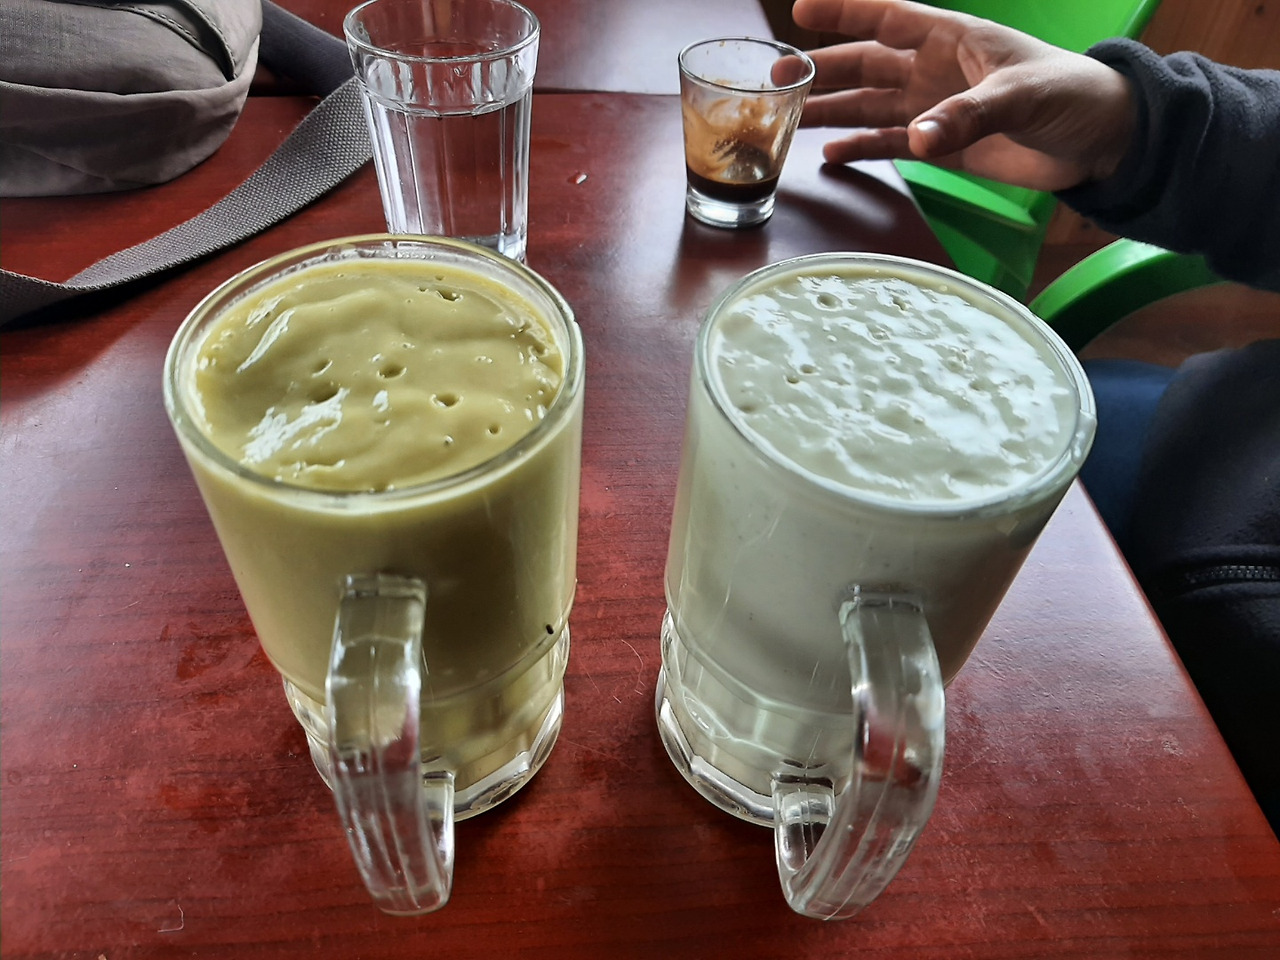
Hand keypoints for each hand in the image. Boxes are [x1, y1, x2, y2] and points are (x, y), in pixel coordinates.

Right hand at [791, 0, 1136, 190]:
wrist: (1100, 142)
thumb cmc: (1070, 96)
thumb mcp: (1019, 96)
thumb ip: (965, 116)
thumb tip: (918, 139)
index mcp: (953, 39)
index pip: (888, 17)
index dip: (846, 12)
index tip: (803, 9)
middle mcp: (935, 70)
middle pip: (866, 64)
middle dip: (823, 69)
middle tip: (777, 78)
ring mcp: (935, 108)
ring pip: (870, 105)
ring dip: (832, 109)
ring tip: (791, 118)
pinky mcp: (942, 145)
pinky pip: (889, 144)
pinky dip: (860, 149)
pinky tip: (830, 155)